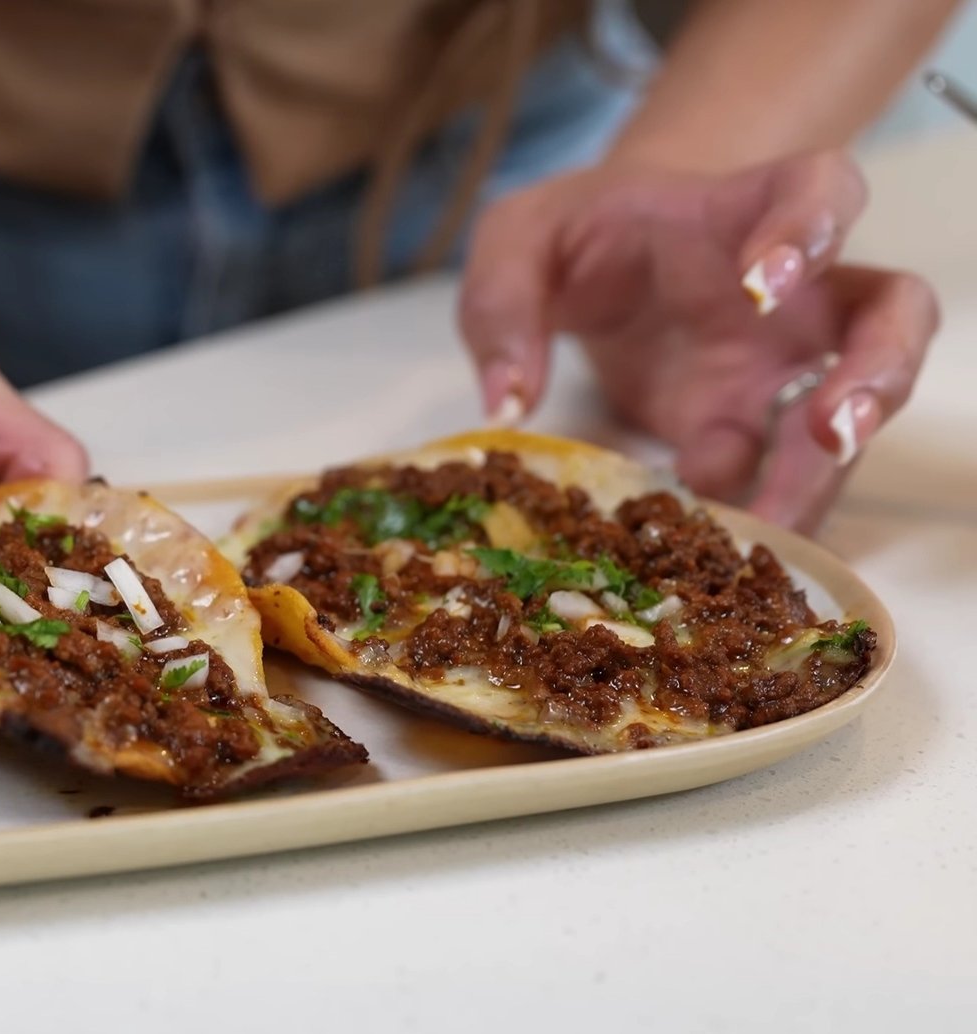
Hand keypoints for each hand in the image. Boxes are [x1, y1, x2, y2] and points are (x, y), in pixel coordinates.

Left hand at [457, 150, 938, 531]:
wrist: (597, 262)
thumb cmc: (577, 235)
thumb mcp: (515, 242)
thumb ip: (500, 302)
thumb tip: (506, 404)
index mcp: (738, 212)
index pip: (817, 189)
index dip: (812, 228)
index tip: (763, 285)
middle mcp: (791, 293)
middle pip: (893, 313)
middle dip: (878, 371)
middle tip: (831, 427)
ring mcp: (779, 366)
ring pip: (857, 412)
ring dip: (827, 472)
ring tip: (778, 527)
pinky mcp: (746, 428)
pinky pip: (777, 476)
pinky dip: (758, 515)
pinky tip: (716, 554)